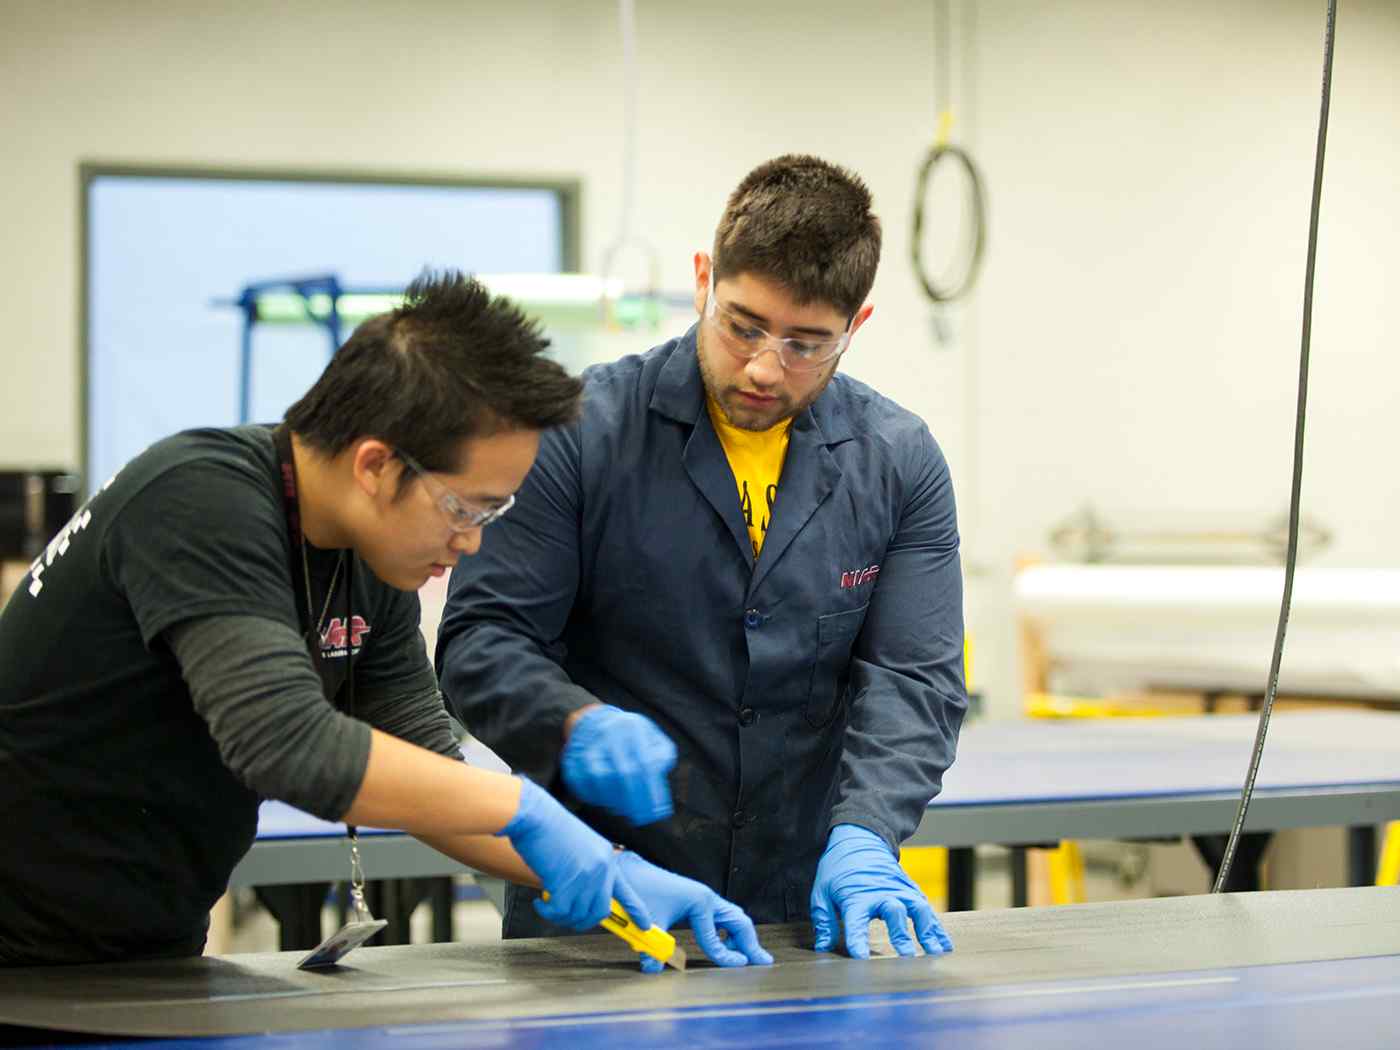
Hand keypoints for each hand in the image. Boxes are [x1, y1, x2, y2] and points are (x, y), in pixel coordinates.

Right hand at [497, 776, 651, 931]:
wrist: (535, 816)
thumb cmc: (550, 829)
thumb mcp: (580, 848)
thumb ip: (586, 871)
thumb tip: (580, 899)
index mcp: (607, 857)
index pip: (626, 890)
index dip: (637, 910)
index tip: (645, 926)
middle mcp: (602, 868)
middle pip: (600, 911)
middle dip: (582, 921)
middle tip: (564, 916)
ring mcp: (586, 876)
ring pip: (578, 915)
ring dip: (560, 916)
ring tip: (547, 904)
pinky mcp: (566, 883)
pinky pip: (559, 912)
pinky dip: (547, 912)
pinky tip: (540, 903)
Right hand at [561, 704, 676, 824]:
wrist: (595, 721)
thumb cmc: (631, 736)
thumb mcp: (653, 737)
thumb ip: (662, 757)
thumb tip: (658, 780)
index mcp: (632, 727)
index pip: (645, 763)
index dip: (652, 791)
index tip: (657, 811)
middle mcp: (608, 733)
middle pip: (621, 772)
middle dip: (633, 800)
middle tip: (640, 818)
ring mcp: (587, 744)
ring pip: (598, 778)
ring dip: (612, 800)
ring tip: (623, 811)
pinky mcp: (571, 758)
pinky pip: (580, 783)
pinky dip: (592, 797)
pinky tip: (604, 803)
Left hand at [616, 851, 773, 972]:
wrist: (630, 871)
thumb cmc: (639, 894)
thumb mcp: (648, 925)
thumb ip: (653, 950)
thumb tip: (653, 970)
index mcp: (700, 902)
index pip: (717, 938)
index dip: (727, 957)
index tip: (738, 968)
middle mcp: (707, 898)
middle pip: (739, 922)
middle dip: (751, 943)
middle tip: (764, 962)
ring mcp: (705, 897)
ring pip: (734, 918)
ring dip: (743, 937)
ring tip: (749, 956)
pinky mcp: (699, 900)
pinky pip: (724, 917)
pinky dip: (732, 930)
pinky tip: (728, 944)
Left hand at [810, 824, 952, 958]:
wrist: (860, 839)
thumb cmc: (838, 869)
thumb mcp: (822, 892)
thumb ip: (823, 921)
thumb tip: (822, 948)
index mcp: (856, 896)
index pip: (855, 921)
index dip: (857, 940)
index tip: (860, 958)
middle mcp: (882, 893)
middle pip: (894, 913)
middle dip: (900, 935)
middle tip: (906, 957)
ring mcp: (900, 891)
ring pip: (918, 911)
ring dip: (927, 932)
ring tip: (934, 954)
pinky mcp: (912, 891)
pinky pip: (928, 911)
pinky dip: (937, 928)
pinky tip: (944, 946)